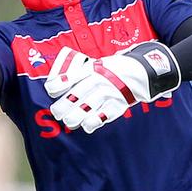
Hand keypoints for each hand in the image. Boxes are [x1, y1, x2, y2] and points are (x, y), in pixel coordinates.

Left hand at [45, 42, 180, 133]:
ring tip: (70, 121)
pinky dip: (92, 123)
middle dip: (62, 107)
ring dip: (74, 117)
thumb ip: (78, 75)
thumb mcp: (95, 65)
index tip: (51, 91)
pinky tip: (86, 125)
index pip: (68, 77)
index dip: (56, 86)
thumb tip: (55, 86)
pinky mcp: (116, 105)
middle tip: (57, 113)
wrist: (140, 72)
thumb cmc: (111, 70)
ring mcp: (107, 93)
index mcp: (90, 69)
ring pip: (85, 109)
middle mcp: (97, 81)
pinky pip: (101, 117)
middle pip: (74, 96)